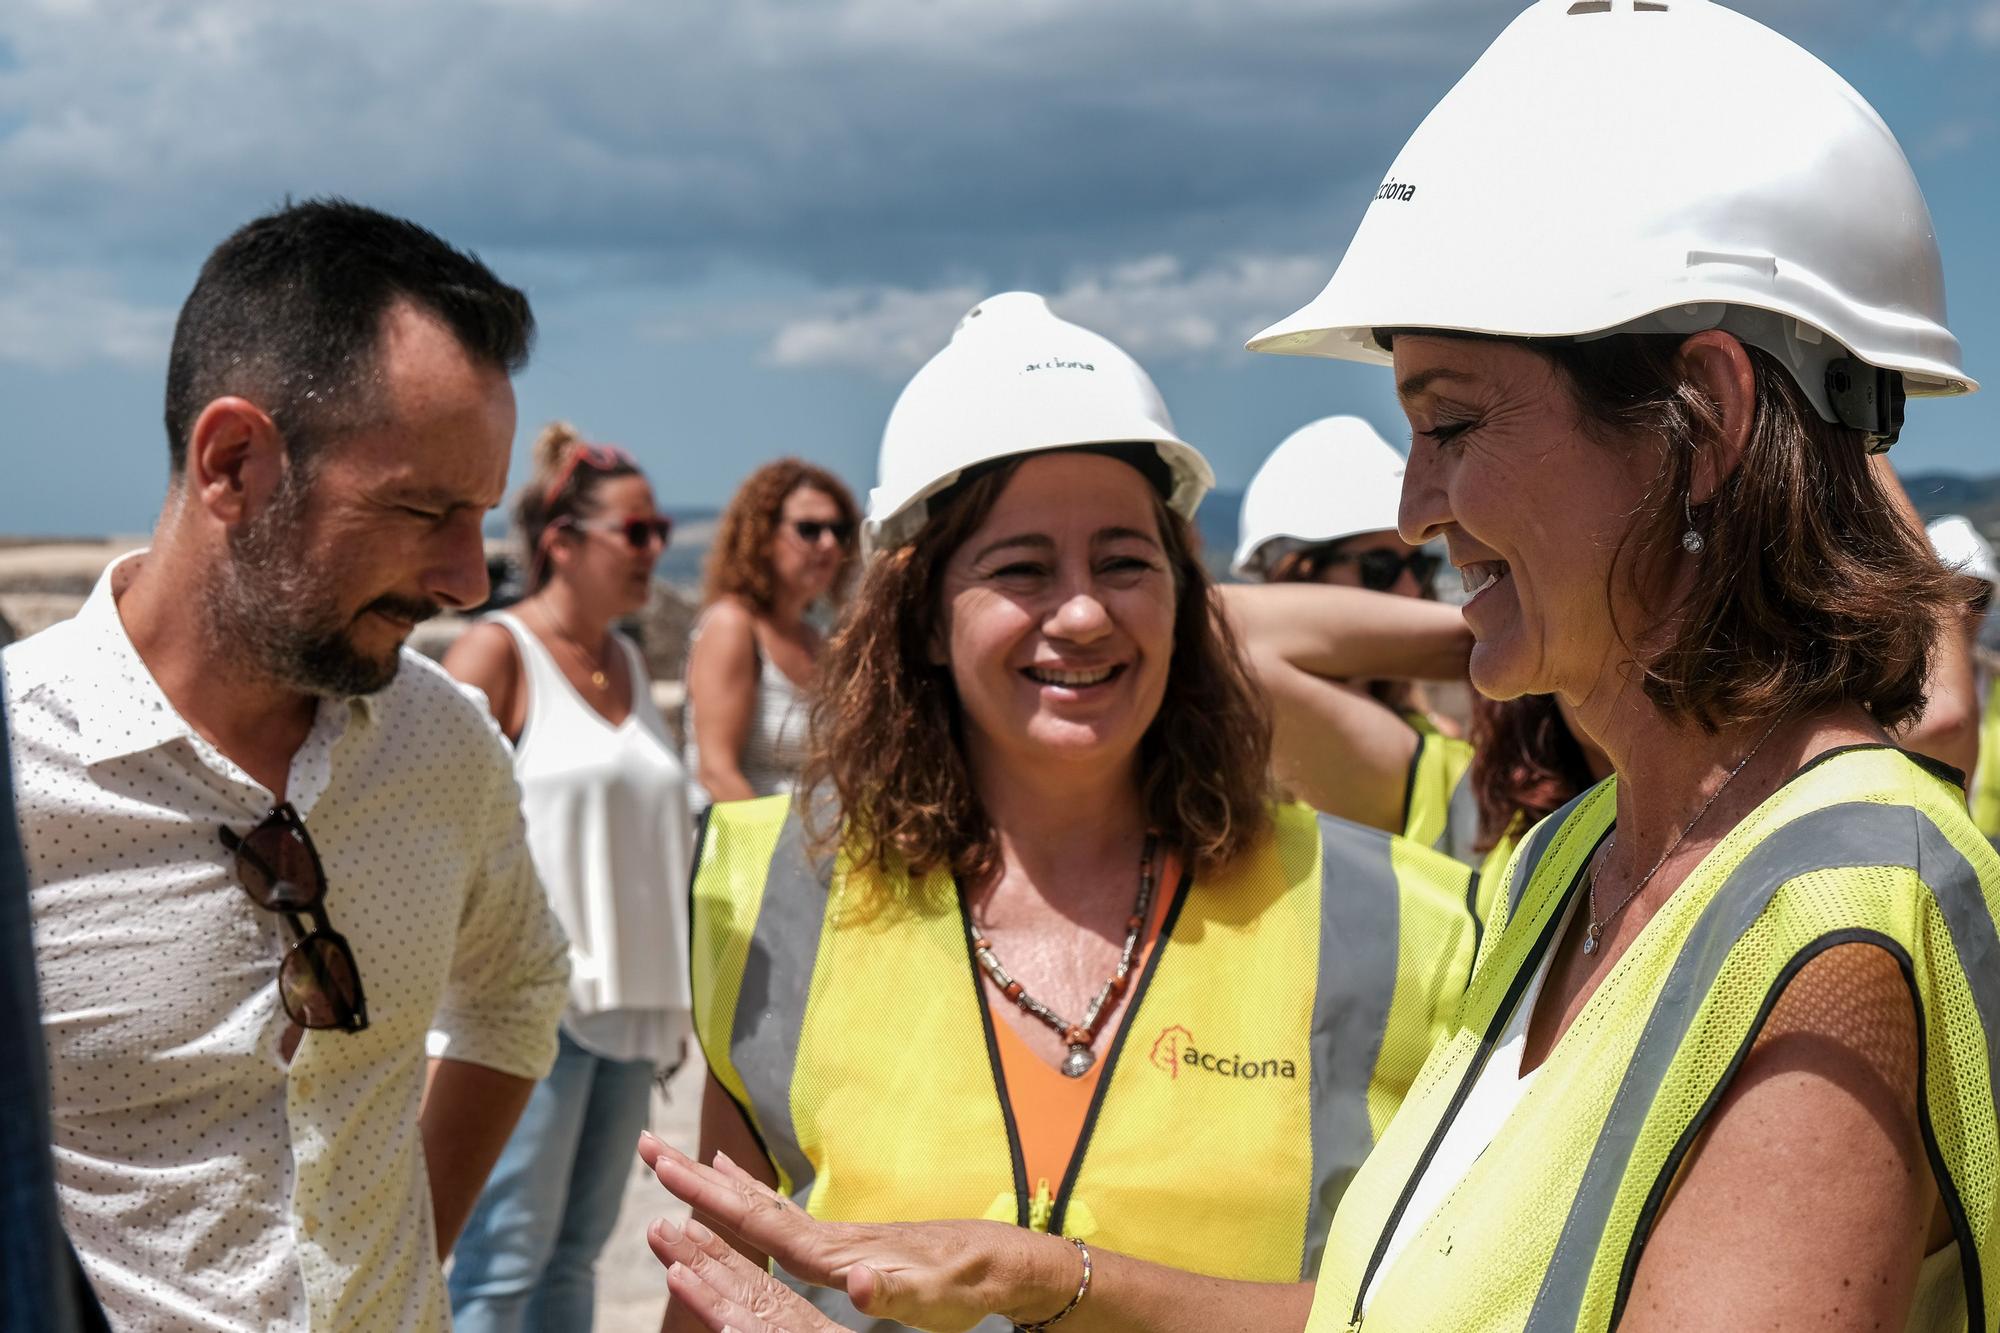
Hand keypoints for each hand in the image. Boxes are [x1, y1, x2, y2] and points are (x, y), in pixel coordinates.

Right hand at [638, 1132, 1076, 1331]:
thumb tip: (854, 1285)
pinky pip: (784, 1218)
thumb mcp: (933, 1302)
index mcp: (837, 1253)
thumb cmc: (969, 1287)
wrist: (1007, 1264)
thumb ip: (893, 1294)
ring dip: (717, 1184)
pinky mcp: (848, 1244)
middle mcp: (830, 1237)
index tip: (665, 1169)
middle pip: (751, 1204)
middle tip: (646, 1145)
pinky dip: (752, 1198)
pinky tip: (740, 1185)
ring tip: (674, 1158)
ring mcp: (838, 1237)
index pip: (761, 1223)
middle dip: (695, 1179)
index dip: (712, 1198)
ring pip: (763, 1207)